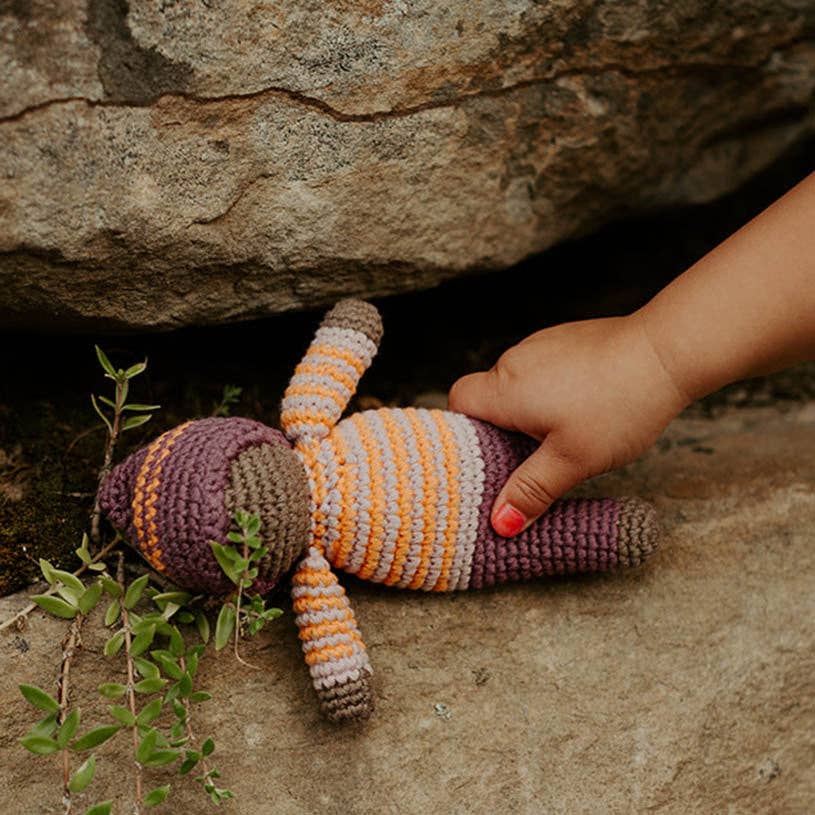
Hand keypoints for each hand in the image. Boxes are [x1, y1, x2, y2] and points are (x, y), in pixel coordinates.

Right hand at [448, 313, 689, 535]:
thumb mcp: (572, 460)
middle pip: (487, 395)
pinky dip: (551, 389)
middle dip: (501, 426)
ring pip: (517, 382)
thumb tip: (499, 523)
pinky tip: (583, 404)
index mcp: (506, 389)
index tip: (482, 455)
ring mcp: (542, 344)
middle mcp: (516, 360)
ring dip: (529, 408)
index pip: (458, 401)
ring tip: (563, 432)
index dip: (462, 429)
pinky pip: (542, 368)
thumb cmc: (618, 405)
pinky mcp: (566, 339)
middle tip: (528, 456)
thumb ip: (531, 491)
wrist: (666, 352)